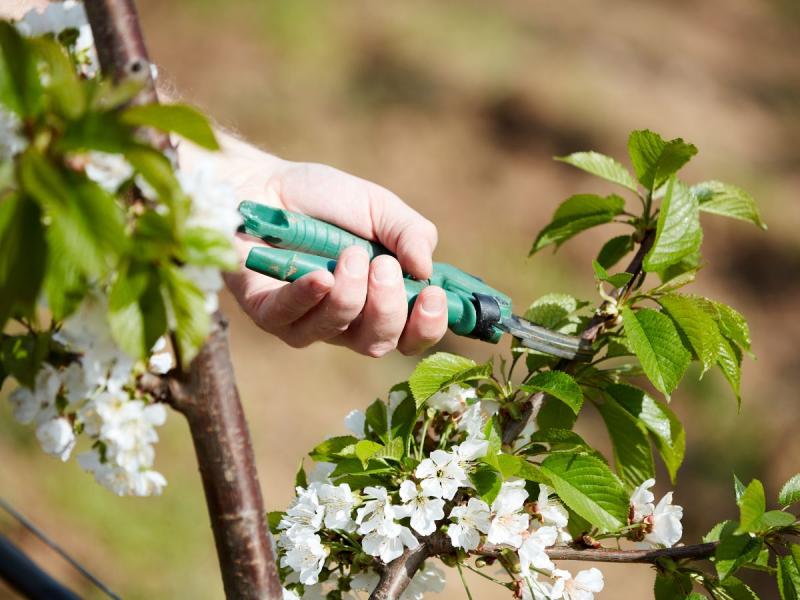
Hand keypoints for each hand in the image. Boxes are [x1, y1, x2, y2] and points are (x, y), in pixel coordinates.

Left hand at [223, 157, 448, 356]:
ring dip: (350, 296)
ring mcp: (305, 321)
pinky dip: (309, 298)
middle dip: (388, 308)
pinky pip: (291, 320)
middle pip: (378, 342)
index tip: (433, 294)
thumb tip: (426, 271)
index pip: (411, 335)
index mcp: (380, 300)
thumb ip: (410, 234)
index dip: (427, 326)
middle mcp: (346, 321)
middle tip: (382, 266)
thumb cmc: (325, 199)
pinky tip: (320, 276)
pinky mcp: (267, 313)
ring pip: (337, 333)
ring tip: (349, 255)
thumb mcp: (379, 207)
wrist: (263, 182)